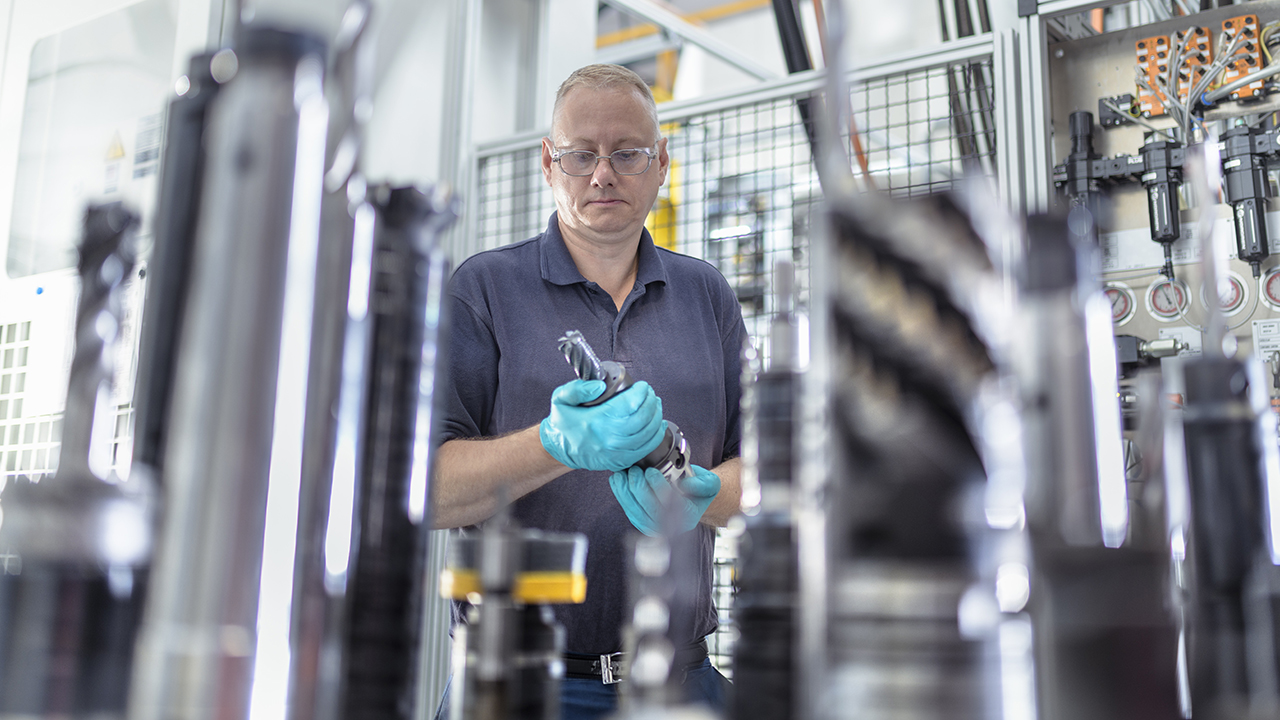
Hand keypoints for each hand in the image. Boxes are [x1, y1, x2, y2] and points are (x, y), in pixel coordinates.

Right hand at [539, 379, 664, 470]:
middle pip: (641, 419)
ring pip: (647, 434)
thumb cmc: (563, 425)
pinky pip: (646, 448)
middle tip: (650, 393)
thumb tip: (600, 386)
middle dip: (650, 402)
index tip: (642, 386)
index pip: (628, 405)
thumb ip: (578, 388)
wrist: (560, 449)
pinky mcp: (621, 460)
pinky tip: (658, 425)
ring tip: (655, 404)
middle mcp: (608, 439)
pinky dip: (656, 435)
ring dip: (656, 417)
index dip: (640, 393)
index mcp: (596, 422)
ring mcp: (616, 452)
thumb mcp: (561, 399)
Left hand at [608, 464, 720, 535]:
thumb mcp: (710, 483)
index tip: (650, 471)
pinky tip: (617, 482)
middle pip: (649, 509)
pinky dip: (621, 496)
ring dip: (625, 492)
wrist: (690, 497)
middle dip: (638, 488)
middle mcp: (670, 527)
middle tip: (634, 470)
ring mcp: (655, 526)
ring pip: (636, 512)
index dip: (658, 487)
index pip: (671, 504)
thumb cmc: (699, 488)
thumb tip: (684, 485)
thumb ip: (702, 484)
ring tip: (622, 474)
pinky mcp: (642, 522)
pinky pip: (629, 511)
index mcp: (688, 517)